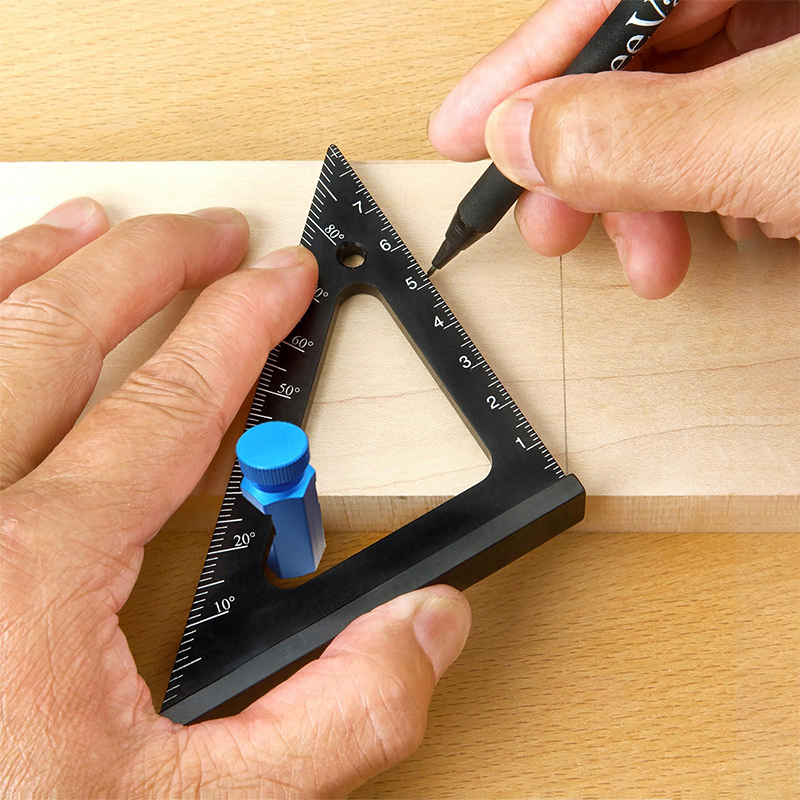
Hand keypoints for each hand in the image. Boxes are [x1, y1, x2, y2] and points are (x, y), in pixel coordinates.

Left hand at [0, 199, 470, 796]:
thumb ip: (333, 719)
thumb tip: (425, 625)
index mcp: (30, 573)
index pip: (168, 402)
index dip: (241, 326)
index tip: (282, 280)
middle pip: (59, 332)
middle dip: (152, 264)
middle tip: (213, 233)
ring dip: (40, 264)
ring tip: (97, 227)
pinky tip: (5, 297)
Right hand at [429, 0, 799, 297]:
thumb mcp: (767, 138)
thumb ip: (636, 134)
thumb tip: (521, 136)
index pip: (604, 2)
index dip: (521, 69)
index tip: (461, 132)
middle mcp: (776, 3)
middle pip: (633, 64)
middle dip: (583, 158)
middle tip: (545, 220)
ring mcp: (791, 64)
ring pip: (673, 116)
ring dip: (639, 199)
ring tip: (644, 262)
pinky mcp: (796, 122)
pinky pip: (717, 145)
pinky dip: (693, 198)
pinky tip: (705, 231)